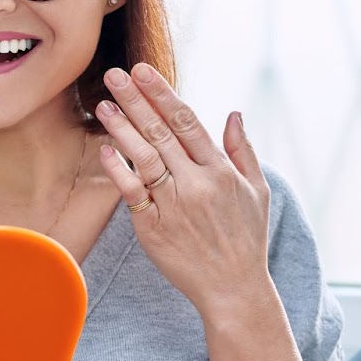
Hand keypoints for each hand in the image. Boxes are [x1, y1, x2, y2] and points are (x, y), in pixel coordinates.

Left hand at [94, 62, 272, 317]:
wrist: (233, 288)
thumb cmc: (246, 239)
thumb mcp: (258, 191)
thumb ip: (242, 151)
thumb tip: (233, 114)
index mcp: (221, 171)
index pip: (187, 122)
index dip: (162, 94)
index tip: (143, 71)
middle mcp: (197, 184)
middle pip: (161, 133)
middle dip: (136, 100)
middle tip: (114, 74)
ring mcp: (174, 205)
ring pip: (143, 158)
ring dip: (122, 128)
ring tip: (103, 103)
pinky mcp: (154, 227)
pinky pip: (132, 193)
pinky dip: (118, 170)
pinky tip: (105, 148)